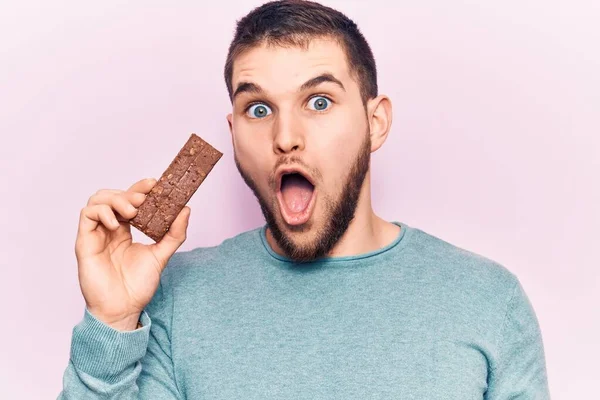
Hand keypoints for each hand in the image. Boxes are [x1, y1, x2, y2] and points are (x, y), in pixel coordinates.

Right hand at [75, 178, 190, 330]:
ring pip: (98, 200)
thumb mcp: (162, 254)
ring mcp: (96, 234)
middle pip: (113, 195)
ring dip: (116, 199)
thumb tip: (186, 209)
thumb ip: (174, 233)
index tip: (155, 184)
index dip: (140, 187)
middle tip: (144, 200)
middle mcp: (109, 228)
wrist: (123, 308)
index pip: (129, 199)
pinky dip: (102, 212)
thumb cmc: (138, 286)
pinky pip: (87, 215)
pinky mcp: (85, 241)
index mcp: (125, 230)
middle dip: (129, 192)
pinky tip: (116, 224)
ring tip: (132, 212)